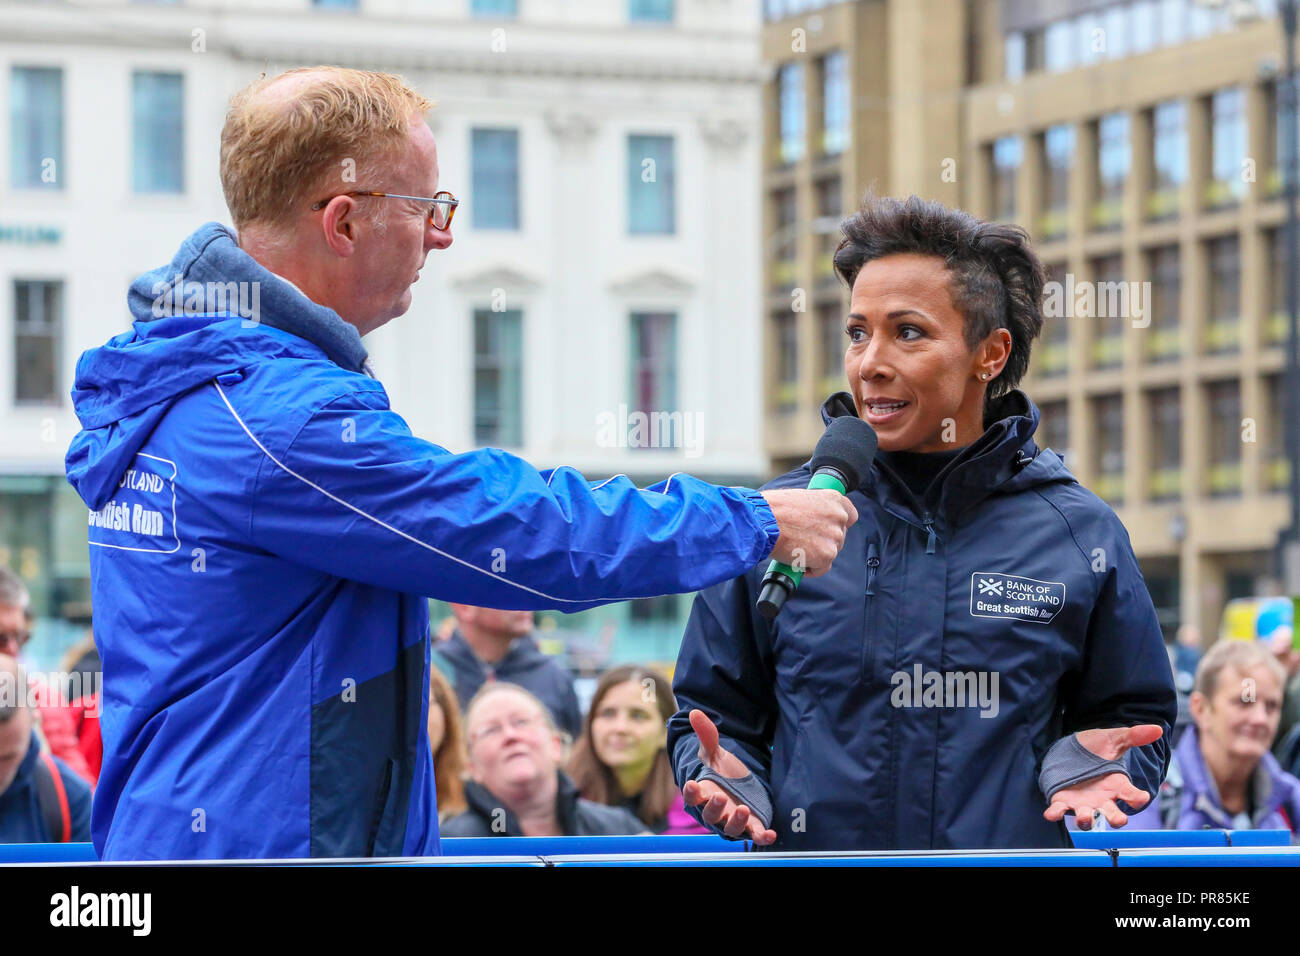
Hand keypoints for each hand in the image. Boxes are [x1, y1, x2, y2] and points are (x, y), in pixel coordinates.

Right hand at [680, 710, 777, 844]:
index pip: (693, 795)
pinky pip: (755, 835)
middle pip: (710, 815)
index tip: (692, 784)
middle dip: (714, 807)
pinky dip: (761, 837)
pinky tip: (770, 834)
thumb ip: (706, 734)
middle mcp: (717, 810)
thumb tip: (694, 712)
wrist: (740, 785)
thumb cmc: (722, 771)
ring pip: (731, 828)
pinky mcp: (752, 825)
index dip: (691, 792)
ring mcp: (733, 819)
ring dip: (736, 822)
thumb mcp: (715, 752)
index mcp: (704, 792)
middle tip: (720, 796)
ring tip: (743, 810)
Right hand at [761, 489, 857, 578]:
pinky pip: (821, 568)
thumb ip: (815, 509)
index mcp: (833, 499)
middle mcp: (838, 517)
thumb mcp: (801, 498)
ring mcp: (834, 536)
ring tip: (795, 549)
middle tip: (801, 541)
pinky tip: (796, 561)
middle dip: (822, 541)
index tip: (827, 530)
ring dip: (815, 555)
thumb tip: (813, 522)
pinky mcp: (826, 555)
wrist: (763, 521)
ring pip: (830, 553)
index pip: (849, 516)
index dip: (838, 525)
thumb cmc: (773, 509)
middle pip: (838, 537)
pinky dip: (810, 569)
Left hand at [1042, 725, 1163, 828]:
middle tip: (1119, 819)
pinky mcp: (1063, 800)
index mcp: (1117, 785)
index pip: (1132, 796)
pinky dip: (1055, 814)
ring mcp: (1083, 802)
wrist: (1070, 749)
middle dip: (1116, 819)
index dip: (1138, 798)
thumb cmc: (1096, 748)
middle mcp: (1103, 798)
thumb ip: (1134, 736)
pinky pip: (1059, 810)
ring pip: (1087, 818)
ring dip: (1086, 819)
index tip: (1142, 797)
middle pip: (1113, 815)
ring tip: (1085, 818)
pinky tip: (1051, 814)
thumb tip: (1157, 729)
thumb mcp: (1114, 739)